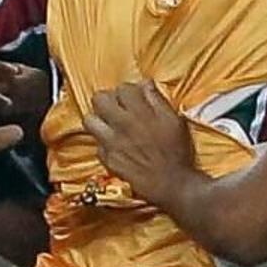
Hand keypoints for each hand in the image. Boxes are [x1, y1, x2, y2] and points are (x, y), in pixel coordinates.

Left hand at [83, 78, 201, 206]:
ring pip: (89, 120)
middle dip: (107, 100)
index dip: (127, 92)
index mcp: (140, 112)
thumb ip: (156, 99)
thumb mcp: (174, 120)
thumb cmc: (176, 152)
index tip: (132, 99)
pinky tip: (116, 146)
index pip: (122, 88)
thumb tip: (145, 84)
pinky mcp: (108, 159)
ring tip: (109, 125)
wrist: (171, 183)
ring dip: (98, 120)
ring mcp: (112, 142)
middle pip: (99, 99)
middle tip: (116, 108)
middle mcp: (122, 124)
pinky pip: (97, 144)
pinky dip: (104, 143)